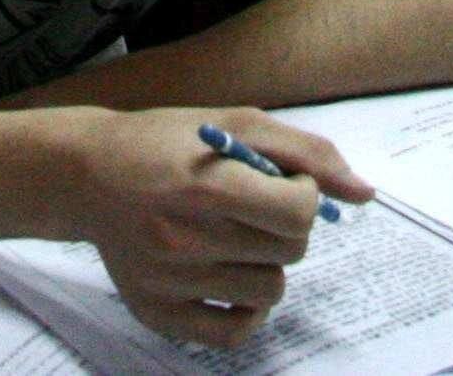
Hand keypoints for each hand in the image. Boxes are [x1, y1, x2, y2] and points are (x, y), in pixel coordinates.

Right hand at [64, 107, 373, 349]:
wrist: (86, 174)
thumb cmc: (166, 143)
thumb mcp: (236, 122)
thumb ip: (306, 153)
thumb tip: (365, 194)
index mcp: (206, 187)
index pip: (297, 216)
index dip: (303, 197)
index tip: (283, 184)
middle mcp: (184, 240)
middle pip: (289, 253)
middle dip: (284, 226)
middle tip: (251, 206)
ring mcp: (169, 282)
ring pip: (268, 290)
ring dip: (265, 263)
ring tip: (232, 236)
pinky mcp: (156, 312)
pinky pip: (233, 331)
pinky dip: (245, 309)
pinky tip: (229, 276)